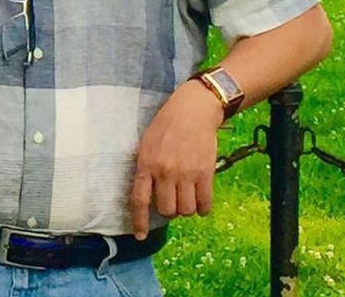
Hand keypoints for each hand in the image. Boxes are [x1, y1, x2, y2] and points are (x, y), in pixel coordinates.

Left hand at [129, 81, 223, 239]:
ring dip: (187, 208)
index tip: (140, 235)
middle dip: (169, 209)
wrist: (193, 109)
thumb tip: (148, 197)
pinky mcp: (205, 173)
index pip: (139, 199)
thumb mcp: (147, 144)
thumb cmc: (166, 125)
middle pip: (167, 210)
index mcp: (146, 163)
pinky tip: (201, 199)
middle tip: (173, 197)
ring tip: (187, 194)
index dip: (139, 221)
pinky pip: (204, 205)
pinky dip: (203, 208)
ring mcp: (186, 173)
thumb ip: (146, 169)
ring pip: (186, 211)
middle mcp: (165, 171)